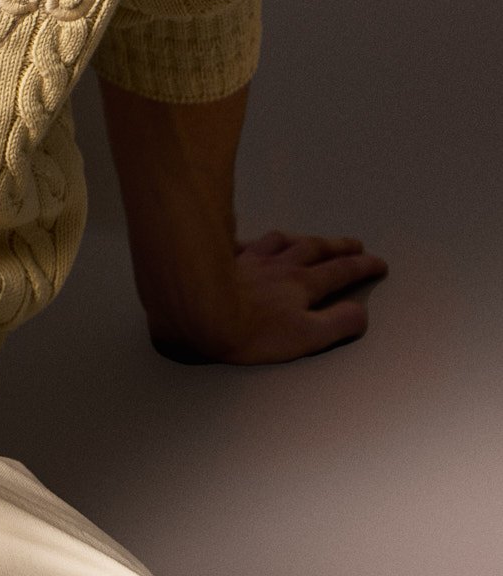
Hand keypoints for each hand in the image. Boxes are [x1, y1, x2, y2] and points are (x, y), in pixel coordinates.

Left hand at [149, 229, 389, 364]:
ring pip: (280, 241)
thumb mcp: (307, 336)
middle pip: (314, 248)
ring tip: (307, 239)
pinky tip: (246, 239)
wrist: (198, 315)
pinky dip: (248, 240)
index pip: (340, 271)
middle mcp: (278, 266)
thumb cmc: (251, 332)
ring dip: (299, 239)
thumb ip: (338, 323)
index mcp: (302, 284)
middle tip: (353, 243)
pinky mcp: (221, 261)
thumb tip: (360, 313)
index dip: (362, 266)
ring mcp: (249, 260)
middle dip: (337, 246)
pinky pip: (239, 243)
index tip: (377, 262)